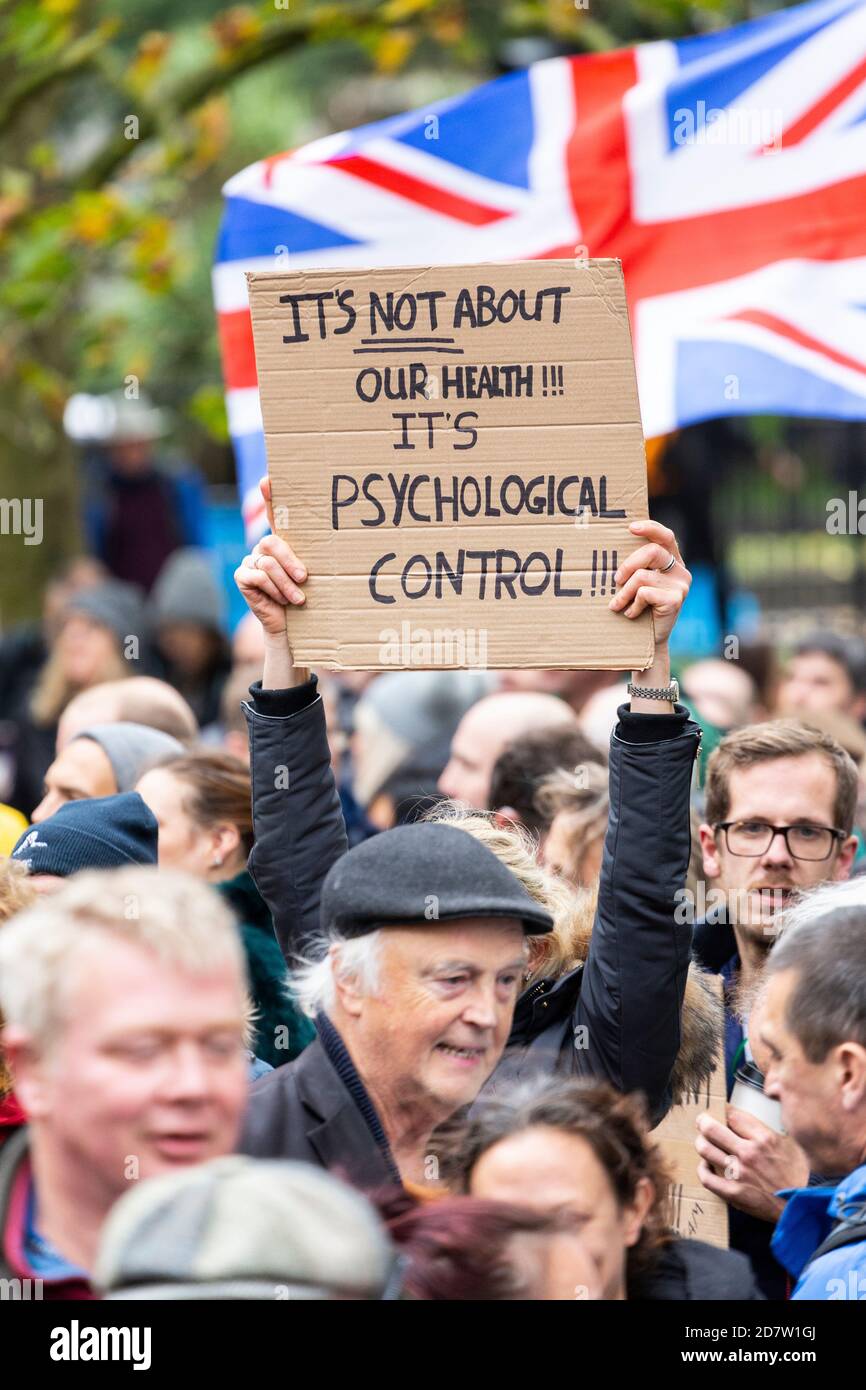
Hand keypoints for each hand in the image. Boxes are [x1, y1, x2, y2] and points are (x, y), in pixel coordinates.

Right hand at [233, 478, 306, 637]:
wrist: (292, 625)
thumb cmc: (306, 596)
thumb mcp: (311, 575)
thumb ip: (313, 558)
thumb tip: (340, 542)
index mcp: (281, 542)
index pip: (273, 513)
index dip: (269, 495)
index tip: (269, 478)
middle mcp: (263, 547)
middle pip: (272, 542)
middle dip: (290, 561)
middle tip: (304, 578)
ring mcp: (249, 560)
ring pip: (267, 563)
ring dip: (286, 584)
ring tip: (298, 599)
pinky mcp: (242, 576)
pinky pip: (257, 577)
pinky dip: (273, 590)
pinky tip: (282, 601)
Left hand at [609, 519, 690, 646]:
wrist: (650, 640)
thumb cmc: (639, 608)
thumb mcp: (638, 584)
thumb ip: (636, 567)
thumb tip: (609, 550)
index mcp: (672, 560)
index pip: (665, 536)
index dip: (650, 528)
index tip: (630, 527)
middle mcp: (680, 570)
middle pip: (652, 551)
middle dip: (628, 565)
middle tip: (615, 580)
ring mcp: (681, 584)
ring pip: (643, 576)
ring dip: (624, 592)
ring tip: (616, 605)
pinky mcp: (676, 599)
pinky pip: (645, 593)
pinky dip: (633, 605)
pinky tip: (631, 614)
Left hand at [695, 1107, 809, 1222]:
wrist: (804, 1206)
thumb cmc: (800, 1176)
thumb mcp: (789, 1144)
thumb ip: (768, 1132)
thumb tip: (749, 1122)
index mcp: (764, 1138)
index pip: (732, 1115)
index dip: (724, 1112)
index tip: (721, 1113)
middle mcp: (748, 1153)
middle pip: (711, 1128)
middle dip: (703, 1122)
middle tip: (702, 1122)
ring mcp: (739, 1173)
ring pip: (705, 1149)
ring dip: (701, 1143)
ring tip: (704, 1143)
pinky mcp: (734, 1193)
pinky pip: (706, 1177)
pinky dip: (702, 1169)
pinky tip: (706, 1166)